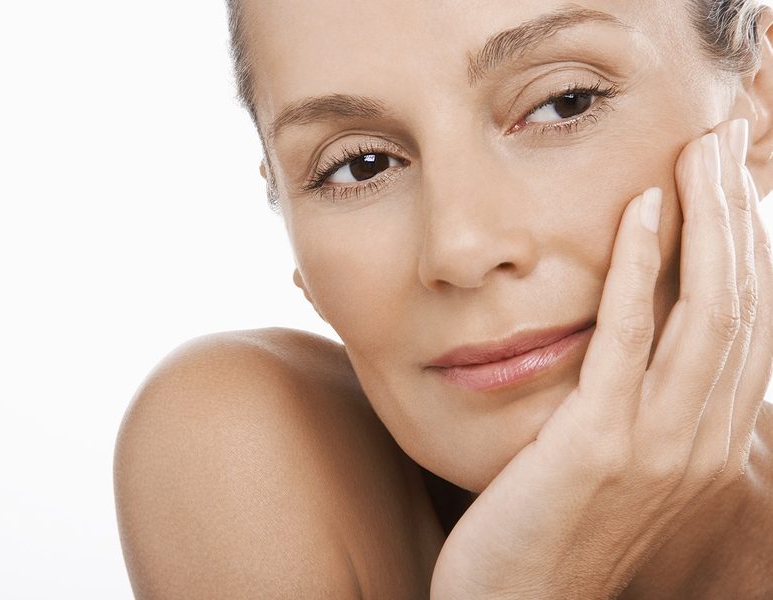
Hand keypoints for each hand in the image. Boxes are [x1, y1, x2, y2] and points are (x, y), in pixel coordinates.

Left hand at [430, 119, 772, 598]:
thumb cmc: (560, 534)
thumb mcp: (619, 470)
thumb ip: (645, 409)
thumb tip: (644, 346)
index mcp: (709, 443)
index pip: (747, 323)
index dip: (750, 244)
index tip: (736, 179)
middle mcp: (701, 441)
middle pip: (738, 303)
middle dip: (737, 212)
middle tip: (723, 137)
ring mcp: (656, 444)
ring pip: (703, 312)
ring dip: (704, 222)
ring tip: (695, 152)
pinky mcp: (599, 445)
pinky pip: (627, 341)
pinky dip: (639, 270)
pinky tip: (640, 210)